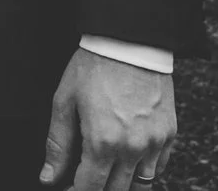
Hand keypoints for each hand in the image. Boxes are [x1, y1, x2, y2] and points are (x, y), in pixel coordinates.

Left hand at [38, 47, 174, 190]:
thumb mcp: (64, 102)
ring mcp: (154, 142)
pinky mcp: (169, 133)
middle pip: (115, 190)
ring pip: (141, 185)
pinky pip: (159, 167)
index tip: (69, 188)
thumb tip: (48, 176)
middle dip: (98, 188)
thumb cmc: (94, 67)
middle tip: (86, 177)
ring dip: (122, 183)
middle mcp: (132, 148)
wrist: (130, 41)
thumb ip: (57, 145)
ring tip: (108, 172)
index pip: (90, 188)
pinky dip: (144, 169)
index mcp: (103, 142)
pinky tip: (130, 160)